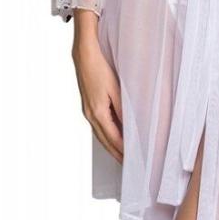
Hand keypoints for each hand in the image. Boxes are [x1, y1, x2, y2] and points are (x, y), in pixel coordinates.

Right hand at [71, 12, 123, 163]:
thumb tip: (131, 126)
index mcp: (98, 113)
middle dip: (118, 153)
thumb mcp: (116, 89)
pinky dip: (108, 134)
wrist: (84, 54)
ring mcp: (88, 111)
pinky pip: (99, 126)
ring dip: (112, 145)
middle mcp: (91, 115)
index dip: (124, 151)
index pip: (114, 138)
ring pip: (102, 134)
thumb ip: (123, 108)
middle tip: (130, 165)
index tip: (134, 160)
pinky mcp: (89, 105)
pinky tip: (114, 135)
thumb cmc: (99, 69)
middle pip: (106, 141)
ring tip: (124, 154)